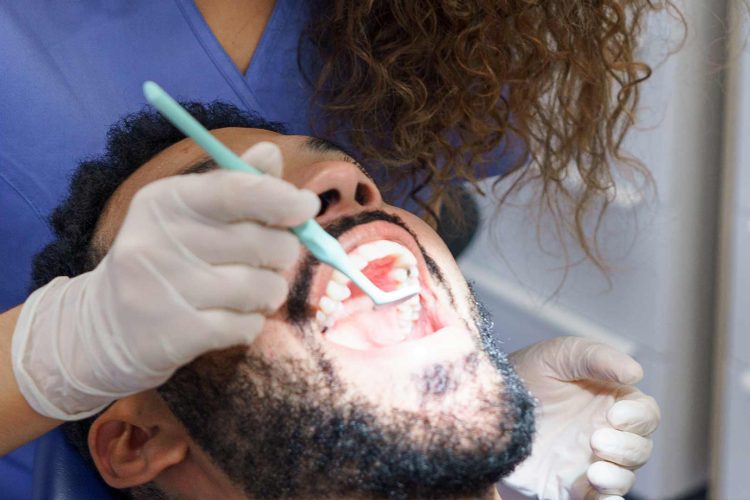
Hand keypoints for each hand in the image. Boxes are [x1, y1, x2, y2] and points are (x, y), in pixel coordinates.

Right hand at [12, 142, 319, 419]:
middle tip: (271, 258)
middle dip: (283, 252)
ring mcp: (164, 291)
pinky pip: (247, 326)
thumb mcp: (188, 214)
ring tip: (249, 292)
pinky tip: (229, 318)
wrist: (107, 327)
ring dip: (269, 292)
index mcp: (165, 201)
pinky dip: (250, 323)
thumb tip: (271, 153)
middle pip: (264, 242)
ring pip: (262, 287)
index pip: (237, 191)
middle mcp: (159, 241)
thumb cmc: (165, 259)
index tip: (307, 207)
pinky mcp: (174, 335)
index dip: (283, 198)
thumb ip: (234, 184)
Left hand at [503, 336, 659, 499]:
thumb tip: (635, 372)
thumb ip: (595, 357)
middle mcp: (607, 432)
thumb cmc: (528, 372)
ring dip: (617, 477)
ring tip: (594, 472)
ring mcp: (590, 461)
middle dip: (627, 447)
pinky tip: (601, 499)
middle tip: (595, 439)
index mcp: (612, 400)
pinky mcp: (570, 486)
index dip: (639, 417)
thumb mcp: (558, 355)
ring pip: (624, 476)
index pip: (646, 413)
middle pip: (640, 447)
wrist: (488, 405)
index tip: (616, 415)